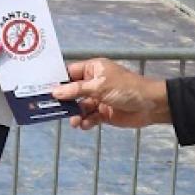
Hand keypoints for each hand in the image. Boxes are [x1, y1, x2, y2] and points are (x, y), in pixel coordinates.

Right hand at [53, 60, 169, 132]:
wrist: (150, 105)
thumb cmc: (126, 88)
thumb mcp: (100, 87)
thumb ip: (77, 90)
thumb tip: (56, 91)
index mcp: (92, 69)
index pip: (69, 73)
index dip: (57, 81)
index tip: (43, 90)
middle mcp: (93, 83)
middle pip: (71, 92)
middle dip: (63, 101)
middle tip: (50, 109)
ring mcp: (98, 99)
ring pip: (79, 107)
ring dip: (75, 114)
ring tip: (74, 121)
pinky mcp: (104, 113)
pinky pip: (89, 117)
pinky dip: (86, 122)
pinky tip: (84, 125)